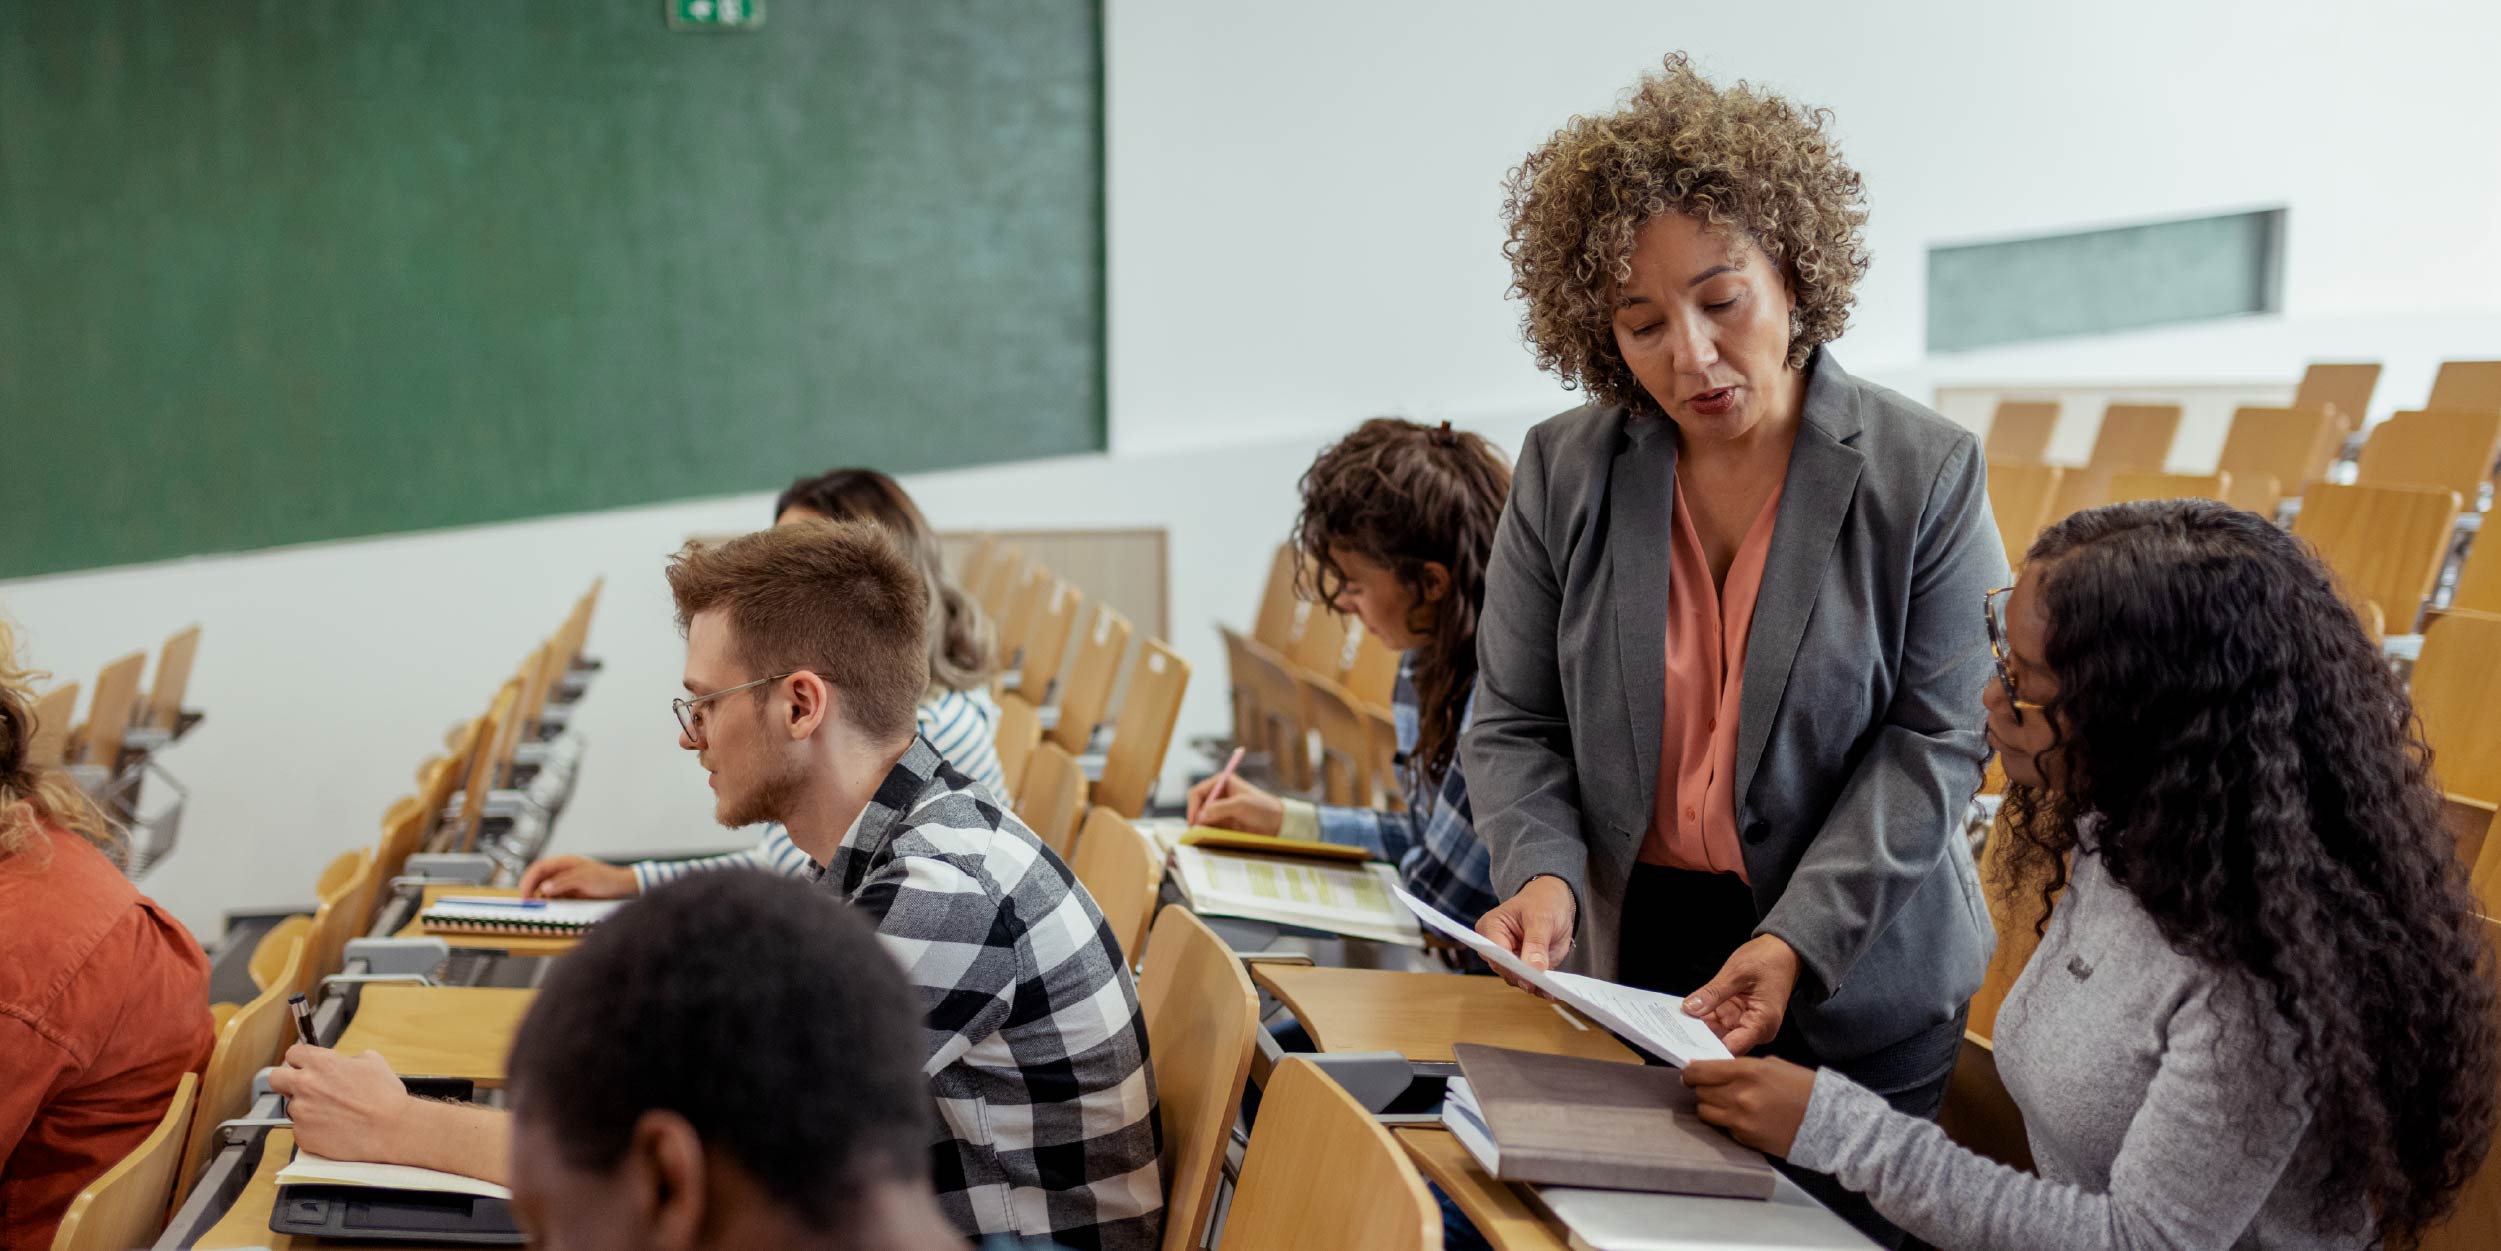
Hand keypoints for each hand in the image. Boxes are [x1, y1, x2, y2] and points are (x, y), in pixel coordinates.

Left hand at [270, 1046, 418, 1162]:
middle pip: (276, 1078)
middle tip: (304, 1087)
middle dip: (287, 1081)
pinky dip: (313, 1129)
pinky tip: (333, 1128)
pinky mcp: (302, 1135)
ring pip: (291, 1106)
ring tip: (331, 1113)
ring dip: (306, 1108)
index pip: (293, 1053)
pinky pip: (300, 1129)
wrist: (391, 1129)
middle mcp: (306, 1085)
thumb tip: (340, 1063)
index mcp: (321, 1063)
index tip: (305, 1065)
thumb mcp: (373, 1061)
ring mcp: (301, 1112)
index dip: (301, 1059)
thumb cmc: (385, 1096)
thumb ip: (347, 1059)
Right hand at [519, 854, 638, 898]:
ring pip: (543, 890)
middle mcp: (561, 872)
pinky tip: (549, 910)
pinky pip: (553, 899)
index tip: (525, 895)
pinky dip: (548, 905)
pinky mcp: (569, 895)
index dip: (528, 880)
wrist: (622, 889)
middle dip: (529, 890)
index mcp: (563, 863)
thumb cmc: (606, 879)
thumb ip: (563, 882)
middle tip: (527, 905)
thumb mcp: (584, 879)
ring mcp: (564, 884)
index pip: (538, 868)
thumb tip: (544, 888)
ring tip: (537, 909)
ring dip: (538, 899)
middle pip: (537, 879)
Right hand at [1184, 775, 1283, 834]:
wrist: (1278, 823)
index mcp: (1221, 782)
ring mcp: (1220, 809)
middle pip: (1197, 806)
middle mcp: (1218, 794)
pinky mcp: (1223, 822)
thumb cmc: (1262, 808)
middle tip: (1196, 831)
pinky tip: (1209, 838)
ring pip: (1201, 818)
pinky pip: (1209, 828)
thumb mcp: (1241, 805)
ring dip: (1200, 827)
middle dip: (1195, 818)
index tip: (1195, 821)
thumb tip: (1202, 815)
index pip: (1197, 792)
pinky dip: (1206, 833)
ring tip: (1203, 836)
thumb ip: (1220, 808)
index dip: (1193, 806)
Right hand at [1474, 876, 1577, 989]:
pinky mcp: (1526, 968)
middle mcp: (1496, 947)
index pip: (1496, 952)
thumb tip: (1534, 969)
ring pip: (1517, 979)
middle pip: (1505, 969)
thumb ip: (1536, 943)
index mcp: (1491, 927)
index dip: (1511, 965)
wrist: (1555, 902)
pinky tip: (1553, 992)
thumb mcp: (1541, 917)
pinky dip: (1542, 988)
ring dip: (1534, 986)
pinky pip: (1531, 982)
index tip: (1528, 976)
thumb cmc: (1543, 902)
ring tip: (1551, 989)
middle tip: (1543, 985)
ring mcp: (1511, 959)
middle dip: (1524, 978)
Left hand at [1683, 933, 1800, 1055]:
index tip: (1684, 1048)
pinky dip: (1704, 1018)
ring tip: (1675, 1023)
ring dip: (1698, 1028)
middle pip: (1722, 1043)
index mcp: (1762, 1023)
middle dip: (1698, 1038)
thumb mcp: (1737, 972)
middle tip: (1673, 1032)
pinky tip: (1687, 1014)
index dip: (1707, 1050)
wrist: (1783, 950)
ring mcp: (1747, 1024)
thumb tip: (1691, 1009)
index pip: (1731, 1048)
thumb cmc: (1770, 959)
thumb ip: (1713, 993)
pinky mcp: (1739, 1016)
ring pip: (1717, 1034)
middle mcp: (1757, 1030)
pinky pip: (1718, 1022)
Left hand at [1683, 1057, 1816, 1156]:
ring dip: (1709, 1105)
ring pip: (1704, 1111)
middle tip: (1708, 1087)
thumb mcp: (1771, 1065)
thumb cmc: (1801, 1087)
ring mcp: (1740, 1120)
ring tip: (1722, 1102)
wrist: (1826, 1120)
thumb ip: (1740, 1068)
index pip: (1700, 1071)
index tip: (1690, 1073)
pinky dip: (1726, 1121)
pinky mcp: (1744, 1138)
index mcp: (1747, 1072)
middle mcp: (1739, 1095)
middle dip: (1700, 1088)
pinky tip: (1741, 1116)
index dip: (1690, 1072)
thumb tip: (1713, 1070)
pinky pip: (1722, 1127)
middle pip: (1699, 1091)